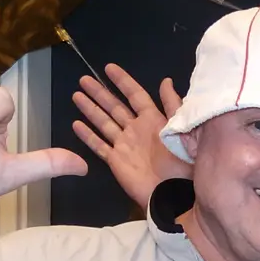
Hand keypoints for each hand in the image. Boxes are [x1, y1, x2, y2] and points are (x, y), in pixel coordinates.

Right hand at [72, 63, 190, 210]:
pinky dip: (88, 136)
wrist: (174, 192)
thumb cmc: (182, 162)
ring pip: (104, 122)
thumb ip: (173, 106)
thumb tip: (165, 81)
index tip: (108, 68)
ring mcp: (125, 145)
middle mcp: (136, 129)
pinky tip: (76, 124)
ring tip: (76, 95)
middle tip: (84, 79)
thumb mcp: (183, 130)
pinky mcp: (116, 160)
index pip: (135, 95)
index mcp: (153, 120)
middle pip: (114, 106)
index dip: (123, 81)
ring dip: (90, 109)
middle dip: (100, 92)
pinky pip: (99, 146)